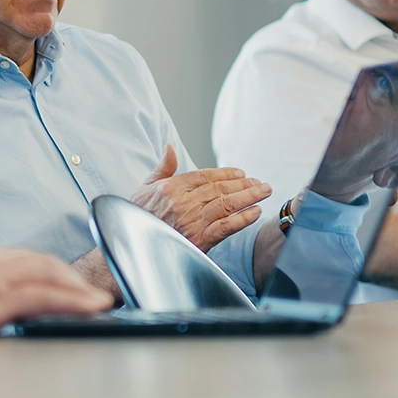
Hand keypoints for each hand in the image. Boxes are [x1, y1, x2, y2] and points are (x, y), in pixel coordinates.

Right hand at [0, 249, 112, 337]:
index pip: (19, 259)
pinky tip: (92, 307)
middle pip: (40, 262)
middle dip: (69, 277)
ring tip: (99, 303)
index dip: (46, 271)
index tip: (62, 283)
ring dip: (79, 288)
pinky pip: (48, 295)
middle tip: (89, 294)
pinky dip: (75, 299)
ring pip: (50, 274)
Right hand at [129, 145, 271, 251]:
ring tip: (263, 192)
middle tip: (260, 182)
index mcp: (172, 188)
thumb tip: (170, 148)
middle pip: (220, 189)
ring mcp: (193, 221)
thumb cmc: (138, 217)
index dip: (226, 173)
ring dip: (248, 197)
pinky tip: (255, 212)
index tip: (241, 173)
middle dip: (243, 184)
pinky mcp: (199, 240)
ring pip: (226, 204)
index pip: (205, 176)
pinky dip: (242, 219)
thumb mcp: (145, 188)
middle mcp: (184, 202)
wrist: (134, 248)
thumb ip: (162, 168)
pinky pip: (226, 227)